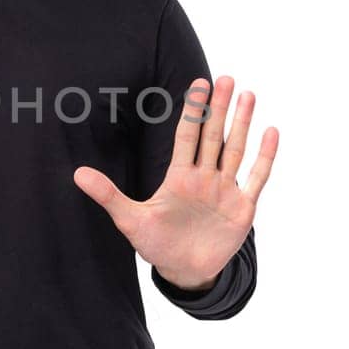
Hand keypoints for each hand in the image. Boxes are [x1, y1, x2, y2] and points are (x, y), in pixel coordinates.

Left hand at [72, 76, 277, 290]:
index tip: (197, 83)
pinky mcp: (242, 208)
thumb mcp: (130, 219)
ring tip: (248, 95)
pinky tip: (271, 131)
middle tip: (225, 78)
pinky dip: (264, 156)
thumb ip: (108, 195)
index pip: (187, 135)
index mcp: (179, 176)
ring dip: (242, 124)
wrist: (184, 271)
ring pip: (235, 150)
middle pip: (213, 136)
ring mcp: (225, 190)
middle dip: (218, 108)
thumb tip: (77, 174)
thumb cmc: (157, 243)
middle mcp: (204, 177)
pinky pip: (256, 178)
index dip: (192, 110)